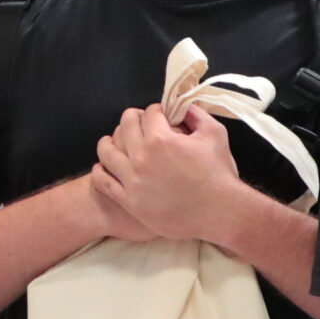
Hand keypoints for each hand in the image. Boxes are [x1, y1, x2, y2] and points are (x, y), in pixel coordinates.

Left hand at [92, 106, 244, 244]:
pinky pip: (104, 183)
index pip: (149, 113)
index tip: (159, 115)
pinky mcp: (129, 201)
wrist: (220, 212)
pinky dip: (100, 171)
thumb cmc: (219, 173)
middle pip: (125, 126)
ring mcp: (132, 180)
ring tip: (110, 141)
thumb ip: (197, 115)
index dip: (156, 111)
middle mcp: (141, 157)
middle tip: (137, 123)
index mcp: (161, 139)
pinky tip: (102, 167)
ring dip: (108, 142)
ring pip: (107, 152)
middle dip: (133, 119)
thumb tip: (185, 106)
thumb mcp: (215, 134)